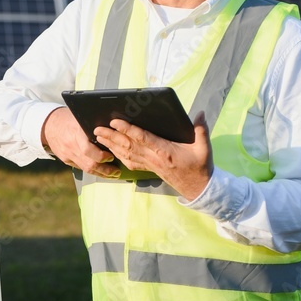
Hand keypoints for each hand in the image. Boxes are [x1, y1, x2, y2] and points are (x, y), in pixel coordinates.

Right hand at [41, 107, 120, 177]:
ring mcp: (68, 155)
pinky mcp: (66, 160)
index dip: (101, 156)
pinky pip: (81, 167)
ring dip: (101, 173)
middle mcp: (71, 146)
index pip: (88, 150)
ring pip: (86, 169)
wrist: (48, 125)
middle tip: (117, 172)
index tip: (112, 156)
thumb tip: (113, 130)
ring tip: (112, 174)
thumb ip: (94, 126)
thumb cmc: (68, 119)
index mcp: (76, 133)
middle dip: (106, 170)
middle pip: (89, 163)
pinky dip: (92, 170)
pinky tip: (100, 171)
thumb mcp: (80, 118)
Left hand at [93, 112, 212, 198]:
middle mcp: (154, 158)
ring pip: (126, 154)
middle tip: (97, 128)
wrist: (198, 188)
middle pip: (128, 145)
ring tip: (98, 136)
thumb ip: (201, 129)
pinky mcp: (149, 169)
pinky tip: (110, 150)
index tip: (115, 121)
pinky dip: (118, 155)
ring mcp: (150, 165)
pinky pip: (130, 162)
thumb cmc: (200, 166)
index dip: (127, 129)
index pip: (142, 138)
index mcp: (165, 151)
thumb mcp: (204, 147)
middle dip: (111, 136)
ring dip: (111, 145)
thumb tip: (201, 112)